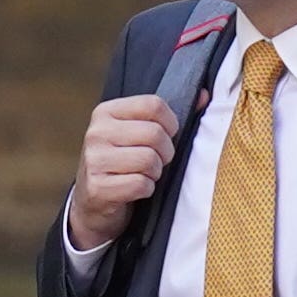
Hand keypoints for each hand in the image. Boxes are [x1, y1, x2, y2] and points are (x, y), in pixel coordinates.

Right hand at [69, 94, 179, 250]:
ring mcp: (94, 160)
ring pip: (150, 160)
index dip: (170, 123)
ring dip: (155, 173)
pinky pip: (141, 184)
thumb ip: (168, 115)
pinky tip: (134, 189)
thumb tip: (204, 95)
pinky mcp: (98, 187)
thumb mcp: (136, 133)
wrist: (92, 202)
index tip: (167, 135)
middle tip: (156, 160)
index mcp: (105, 112)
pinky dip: (146, 189)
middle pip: (154, 133)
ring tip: (144, 174)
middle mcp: (96, 133)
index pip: (153, 105)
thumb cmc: (121, 163)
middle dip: (165, 152)